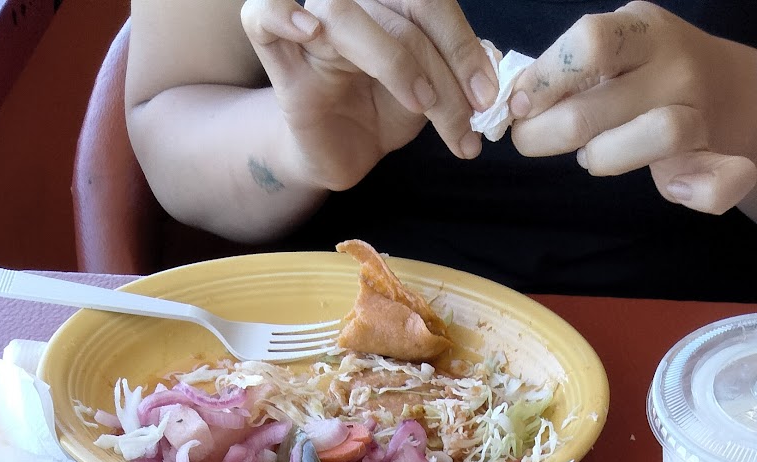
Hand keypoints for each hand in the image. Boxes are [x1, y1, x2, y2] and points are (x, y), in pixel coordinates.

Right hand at [241, 0, 497, 188]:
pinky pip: (260, 19)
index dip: (464, 48)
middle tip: (468, 119)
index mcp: (392, 5)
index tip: (488, 97)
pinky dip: (279, 13)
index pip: (430, 5)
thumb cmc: (383, 112)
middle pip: (400, 13)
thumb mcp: (431, 94)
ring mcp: (313, 28)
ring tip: (419, 103)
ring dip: (393, 61)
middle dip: (443, 70)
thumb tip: (495, 60)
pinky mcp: (281, 62)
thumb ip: (458, 72)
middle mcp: (353, 5)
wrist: (343, 153)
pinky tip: (309, 29)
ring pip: (346, 17)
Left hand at [508, 1, 756, 214]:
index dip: (545, 79)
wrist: (731, 89)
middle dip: (548, 134)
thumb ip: (572, 70)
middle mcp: (675, 67)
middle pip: (598, 108)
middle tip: (531, 140)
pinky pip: (718, 183)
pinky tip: (676, 188)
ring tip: (591, 155)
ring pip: (655, 137)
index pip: (590, 42)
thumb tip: (518, 103)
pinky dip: (699, 192)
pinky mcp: (717, 158)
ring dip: (605, 157)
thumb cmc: (647, 73)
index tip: (519, 106)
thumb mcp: (615, 51)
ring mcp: (699, 112)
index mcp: (643, 30)